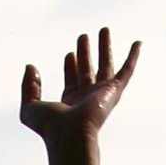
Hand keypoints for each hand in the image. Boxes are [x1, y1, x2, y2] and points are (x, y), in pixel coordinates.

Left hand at [20, 26, 139, 142]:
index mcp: (70, 102)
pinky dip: (133, 56)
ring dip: (104, 47)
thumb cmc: (49, 127)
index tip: (70, 54)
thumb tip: (31, 66)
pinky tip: (137, 43)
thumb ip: (28, 86)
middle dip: (86, 53)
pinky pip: (127, 70)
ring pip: (105, 65)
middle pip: (88, 70)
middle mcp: (87, 97)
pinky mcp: (114, 92)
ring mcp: (102, 94)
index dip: (71, 66)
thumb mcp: (29, 107)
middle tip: (83, 37)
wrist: (70, 135)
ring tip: (103, 29)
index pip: (73, 80)